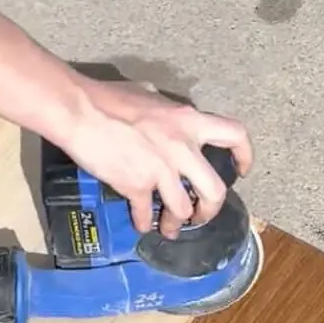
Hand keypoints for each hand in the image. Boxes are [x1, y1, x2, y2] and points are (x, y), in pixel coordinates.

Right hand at [60, 79, 253, 237]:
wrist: (79, 111)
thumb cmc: (109, 98)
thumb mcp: (149, 95)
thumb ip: (166, 109)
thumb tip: (165, 112)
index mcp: (189, 121)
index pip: (234, 135)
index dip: (244, 156)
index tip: (241, 171)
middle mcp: (182, 148)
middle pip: (215, 191)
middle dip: (210, 209)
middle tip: (201, 215)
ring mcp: (161, 170)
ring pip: (183, 210)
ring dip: (176, 222)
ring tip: (168, 227)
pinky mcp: (136, 186)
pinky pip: (145, 213)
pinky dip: (143, 222)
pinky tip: (140, 224)